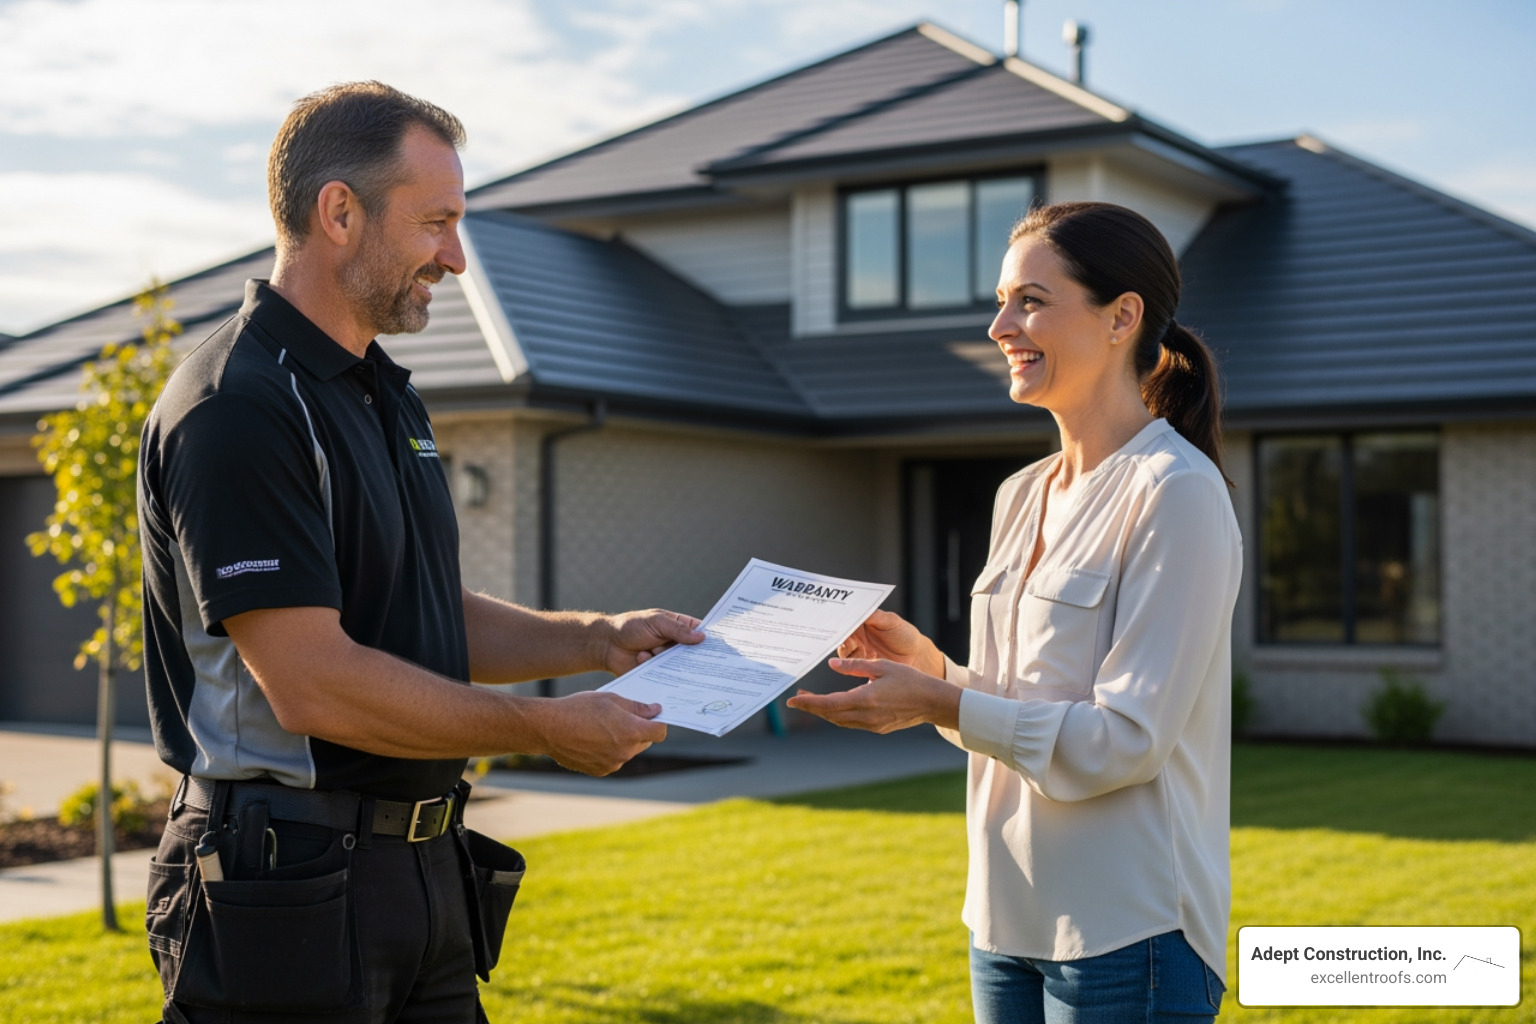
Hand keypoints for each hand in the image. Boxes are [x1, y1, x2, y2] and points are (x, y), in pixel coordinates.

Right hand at [537, 691, 667, 775]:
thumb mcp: (611, 699)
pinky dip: (609, 751)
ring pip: (628, 751)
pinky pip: (613, 760)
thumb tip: (655, 711)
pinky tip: (593, 739)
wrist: (549, 728)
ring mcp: (613, 763)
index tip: (651, 715)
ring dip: (623, 741)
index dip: (658, 722)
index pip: (659, 732)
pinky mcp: (600, 770)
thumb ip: (636, 707)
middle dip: (639, 730)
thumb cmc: (580, 708)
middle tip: (624, 717)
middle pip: (644, 742)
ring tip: (603, 727)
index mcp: (632, 732)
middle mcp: (626, 752)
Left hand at [602, 609, 704, 675]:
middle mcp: (676, 646)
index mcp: (679, 628)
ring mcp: (668, 662)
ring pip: (682, 668)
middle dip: (695, 657)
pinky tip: (643, 658)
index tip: (722, 648)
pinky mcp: (658, 675)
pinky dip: (657, 669)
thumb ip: (678, 630)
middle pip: (695, 654)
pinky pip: (667, 678)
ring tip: (653, 649)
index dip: (711, 640)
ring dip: (668, 659)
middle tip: (695, 656)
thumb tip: (702, 637)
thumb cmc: (630, 627)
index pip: (701, 633)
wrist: (606, 645)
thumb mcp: (656, 622)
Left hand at [785, 657, 959, 733]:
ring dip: (824, 712)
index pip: (828, 704)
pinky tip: (835, 706)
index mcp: (865, 699)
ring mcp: (871, 724)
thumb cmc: (910, 680)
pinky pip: (851, 723)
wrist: (932, 702)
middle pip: (830, 714)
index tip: (793, 700)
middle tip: (798, 698)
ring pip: (839, 721)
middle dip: (812, 707)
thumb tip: (833, 664)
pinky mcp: (877, 727)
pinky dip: (838, 715)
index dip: (808, 703)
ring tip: (812, 701)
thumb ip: (855, 666)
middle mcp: (866, 716)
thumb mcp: (881, 666)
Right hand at [838, 611, 943, 676]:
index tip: (837, 622)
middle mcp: (858, 635)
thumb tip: (859, 610)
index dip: (840, 620)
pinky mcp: (862, 664)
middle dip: (839, 636)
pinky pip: (849, 664)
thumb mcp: (892, 621)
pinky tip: (864, 659)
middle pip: (841, 635)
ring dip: (845, 650)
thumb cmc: (906, 635)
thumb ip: (876, 616)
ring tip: (857, 648)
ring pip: (843, 650)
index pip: (846, 619)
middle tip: (843, 637)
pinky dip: (851, 663)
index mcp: (863, 621)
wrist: (916, 657)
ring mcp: (859, 650)